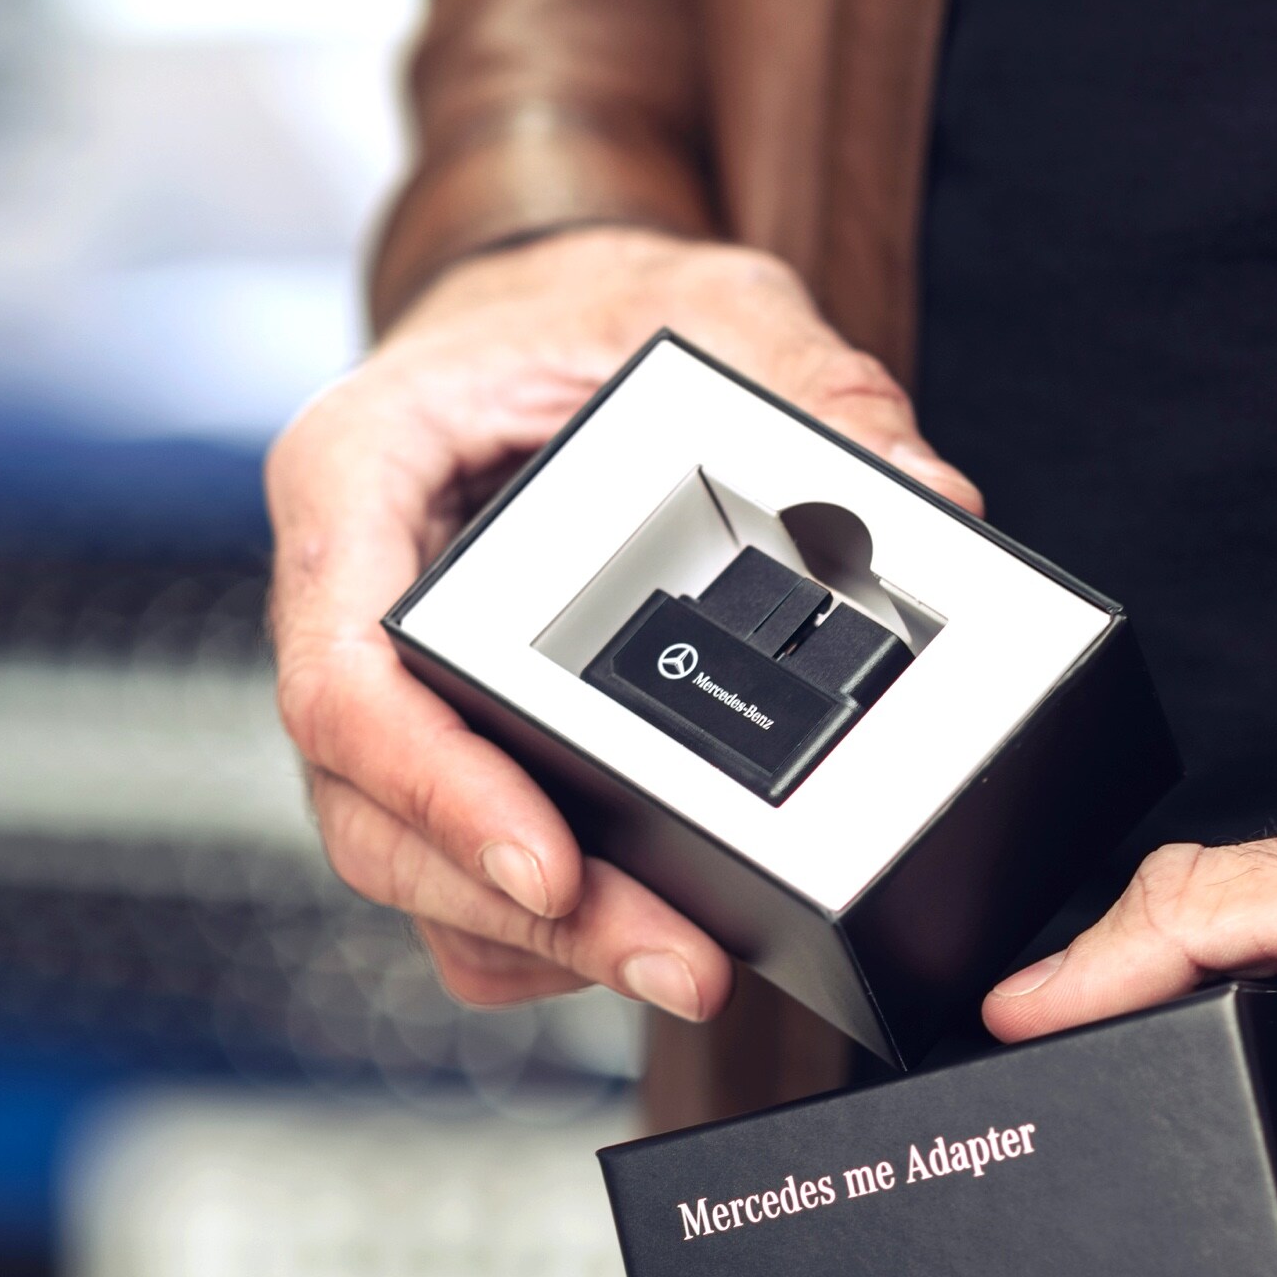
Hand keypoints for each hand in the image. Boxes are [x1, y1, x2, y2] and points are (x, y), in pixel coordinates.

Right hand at [268, 227, 979, 1011]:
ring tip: (690, 970)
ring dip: (548, 945)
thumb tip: (926, 497)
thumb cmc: (581, 314)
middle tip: (684, 964)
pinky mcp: (450, 751)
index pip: (349, 673)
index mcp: (359, 484)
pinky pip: (460, 880)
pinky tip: (643, 943)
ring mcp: (395, 698)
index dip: (441, 790)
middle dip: (529, 910)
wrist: (540, 334)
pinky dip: (543, 937)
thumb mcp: (702, 306)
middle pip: (381, 811)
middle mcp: (350, 607)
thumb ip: (805, 389)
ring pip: (416, 868)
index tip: (552, 867)